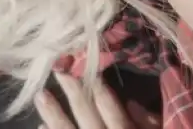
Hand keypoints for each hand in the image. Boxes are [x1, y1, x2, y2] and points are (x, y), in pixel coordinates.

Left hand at [35, 73, 160, 128]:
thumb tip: (131, 104)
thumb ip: (151, 124)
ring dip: (54, 114)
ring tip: (41, 95)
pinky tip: (42, 127)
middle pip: (89, 119)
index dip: (102, 93)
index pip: (115, 115)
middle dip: (74, 93)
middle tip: (59, 69)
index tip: (89, 72)